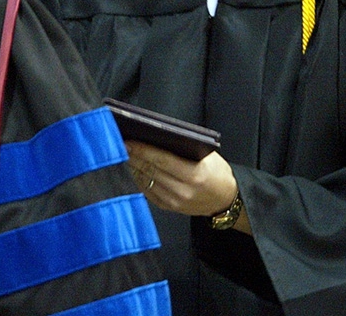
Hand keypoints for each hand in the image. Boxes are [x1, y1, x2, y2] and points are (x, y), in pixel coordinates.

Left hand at [126, 140, 250, 233]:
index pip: (162, 160)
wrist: (225, 200)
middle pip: (151, 170)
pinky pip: (147, 191)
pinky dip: (138, 178)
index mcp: (194, 175)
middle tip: (120, 144)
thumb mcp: (209, 157)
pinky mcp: (169, 207)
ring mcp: (174, 201)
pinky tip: (133, 168)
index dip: (143, 150)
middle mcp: (183, 191)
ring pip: (146, 181)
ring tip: (123, 153)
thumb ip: (186, 149)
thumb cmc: (218, 173)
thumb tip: (158, 137)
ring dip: (133, 166)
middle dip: (134, 156)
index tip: (129, 141)